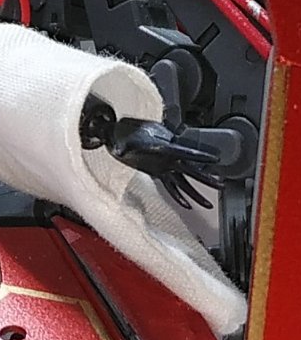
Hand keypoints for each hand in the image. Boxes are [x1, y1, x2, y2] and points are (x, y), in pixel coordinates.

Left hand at [80, 95, 220, 209]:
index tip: (215, 158)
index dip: (201, 156)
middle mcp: (167, 158)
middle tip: (220, 184)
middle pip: (191, 170)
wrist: (119, 134)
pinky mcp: (158, 172)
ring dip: (196, 193)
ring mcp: (164, 166)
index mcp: (164, 147)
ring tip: (208, 205)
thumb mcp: (124, 140)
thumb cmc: (123, 134)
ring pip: (184, 182)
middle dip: (206, 178)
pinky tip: (186, 205)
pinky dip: (178, 196)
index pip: (186, 152)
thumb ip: (123, 147)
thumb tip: (119, 151)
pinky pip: (171, 187)